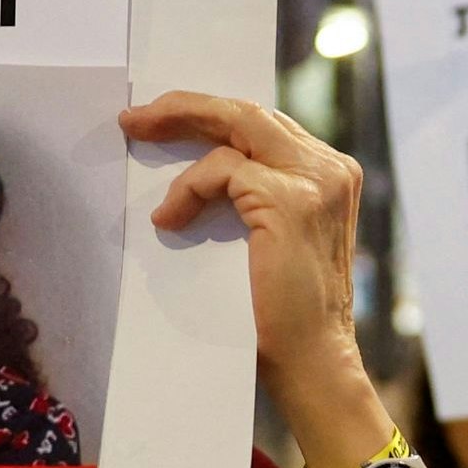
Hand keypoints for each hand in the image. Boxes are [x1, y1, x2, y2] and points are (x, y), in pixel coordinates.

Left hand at [120, 92, 363, 385]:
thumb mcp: (274, 236)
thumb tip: (199, 164)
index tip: (164, 117)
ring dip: (179, 128)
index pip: (265, 124)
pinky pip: (221, 170)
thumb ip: (255, 195)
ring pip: (237, 124)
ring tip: (137, 137)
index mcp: (331, 175)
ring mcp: (316, 182)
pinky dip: (186, 190)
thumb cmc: (285, 311)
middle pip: (249, 112)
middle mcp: (331, 168)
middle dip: (187, 106)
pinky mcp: (291, 201)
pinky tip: (168, 220)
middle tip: (136, 115)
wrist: (312, 361)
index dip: (212, 113)